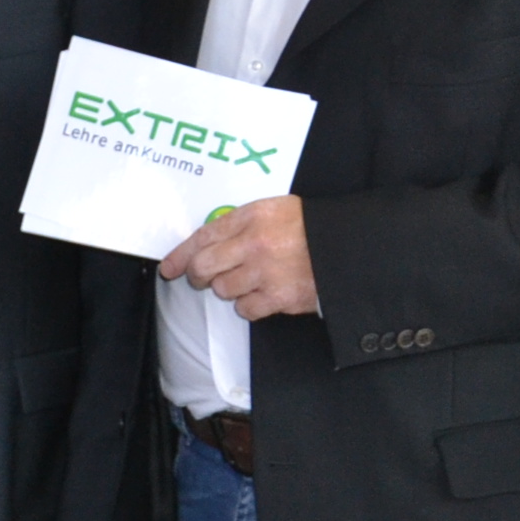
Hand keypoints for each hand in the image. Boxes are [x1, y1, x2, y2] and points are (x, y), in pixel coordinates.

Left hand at [159, 195, 317, 319]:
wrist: (350, 248)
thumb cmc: (309, 228)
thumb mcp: (273, 211)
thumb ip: (239, 224)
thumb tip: (206, 243)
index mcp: (252, 217)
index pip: (203, 236)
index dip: (181, 255)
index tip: (169, 267)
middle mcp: (254, 244)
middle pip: (204, 267)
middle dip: (198, 276)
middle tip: (204, 278)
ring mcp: (266, 273)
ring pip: (223, 290)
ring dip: (229, 289)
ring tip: (248, 280)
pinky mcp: (280, 297)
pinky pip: (245, 309)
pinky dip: (249, 306)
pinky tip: (262, 295)